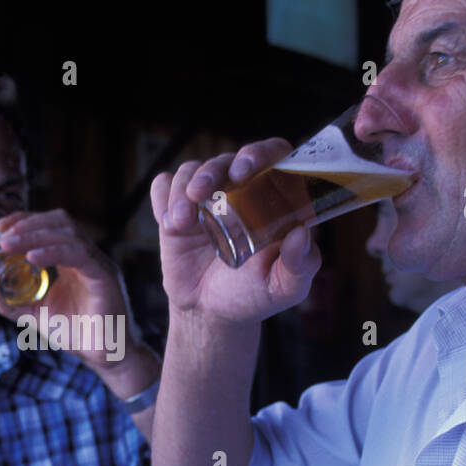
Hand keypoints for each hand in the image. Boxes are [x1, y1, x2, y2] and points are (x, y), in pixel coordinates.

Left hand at [0, 209, 143, 374]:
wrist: (104, 356)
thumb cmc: (75, 334)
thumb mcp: (34, 315)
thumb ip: (11, 301)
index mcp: (71, 260)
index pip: (49, 227)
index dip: (24, 221)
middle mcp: (86, 256)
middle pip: (58, 222)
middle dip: (27, 223)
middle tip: (2, 235)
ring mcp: (97, 262)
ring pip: (67, 233)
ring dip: (34, 234)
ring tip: (9, 244)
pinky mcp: (104, 274)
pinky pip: (78, 253)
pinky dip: (53, 251)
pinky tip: (31, 258)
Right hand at [152, 139, 321, 324]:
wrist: (209, 312)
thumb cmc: (253, 296)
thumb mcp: (285, 287)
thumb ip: (301, 264)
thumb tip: (302, 233)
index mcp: (274, 199)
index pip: (273, 155)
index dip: (260, 153)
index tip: (244, 170)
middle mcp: (240, 190)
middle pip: (227, 159)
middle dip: (211, 170)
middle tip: (201, 192)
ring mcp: (207, 197)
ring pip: (192, 170)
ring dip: (182, 189)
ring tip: (180, 222)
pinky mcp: (177, 207)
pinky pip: (164, 185)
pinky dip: (163, 198)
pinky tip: (169, 223)